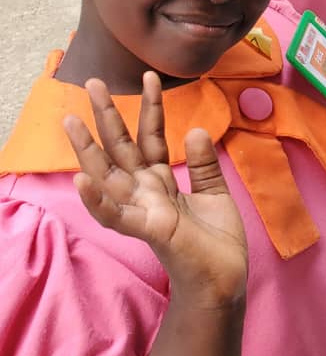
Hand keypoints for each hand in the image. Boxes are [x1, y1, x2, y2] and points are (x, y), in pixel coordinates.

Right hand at [63, 73, 247, 306]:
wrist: (224, 279)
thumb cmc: (215, 240)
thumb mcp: (214, 192)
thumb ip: (202, 163)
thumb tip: (195, 128)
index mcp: (162, 180)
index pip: (151, 136)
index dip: (150, 107)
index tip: (150, 75)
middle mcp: (146, 192)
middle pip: (121, 148)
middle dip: (106, 116)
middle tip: (91, 82)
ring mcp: (143, 210)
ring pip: (109, 176)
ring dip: (88, 150)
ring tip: (70, 122)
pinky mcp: (149, 230)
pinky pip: (117, 214)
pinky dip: (98, 198)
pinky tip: (82, 179)